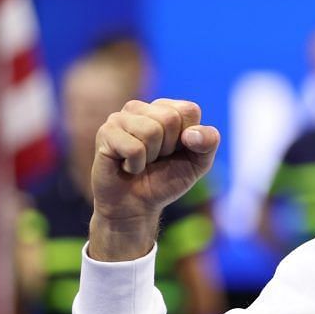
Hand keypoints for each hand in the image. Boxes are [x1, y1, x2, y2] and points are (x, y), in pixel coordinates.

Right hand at [89, 98, 219, 260]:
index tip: (176, 151)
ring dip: (151, 157)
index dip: (189, 138)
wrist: (136, 206)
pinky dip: (135, 165)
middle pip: (170, 118)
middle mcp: (141, 108)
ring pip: (151, 131)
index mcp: (165, 108)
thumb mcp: (199, 163)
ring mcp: (120, 118)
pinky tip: (126, 166)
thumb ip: (209, 142)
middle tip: (156, 159)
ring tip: (141, 162)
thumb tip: (191, 134)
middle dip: (169, 147)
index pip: (189, 110)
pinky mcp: (105, 133)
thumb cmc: (166, 180)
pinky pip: (134, 148)